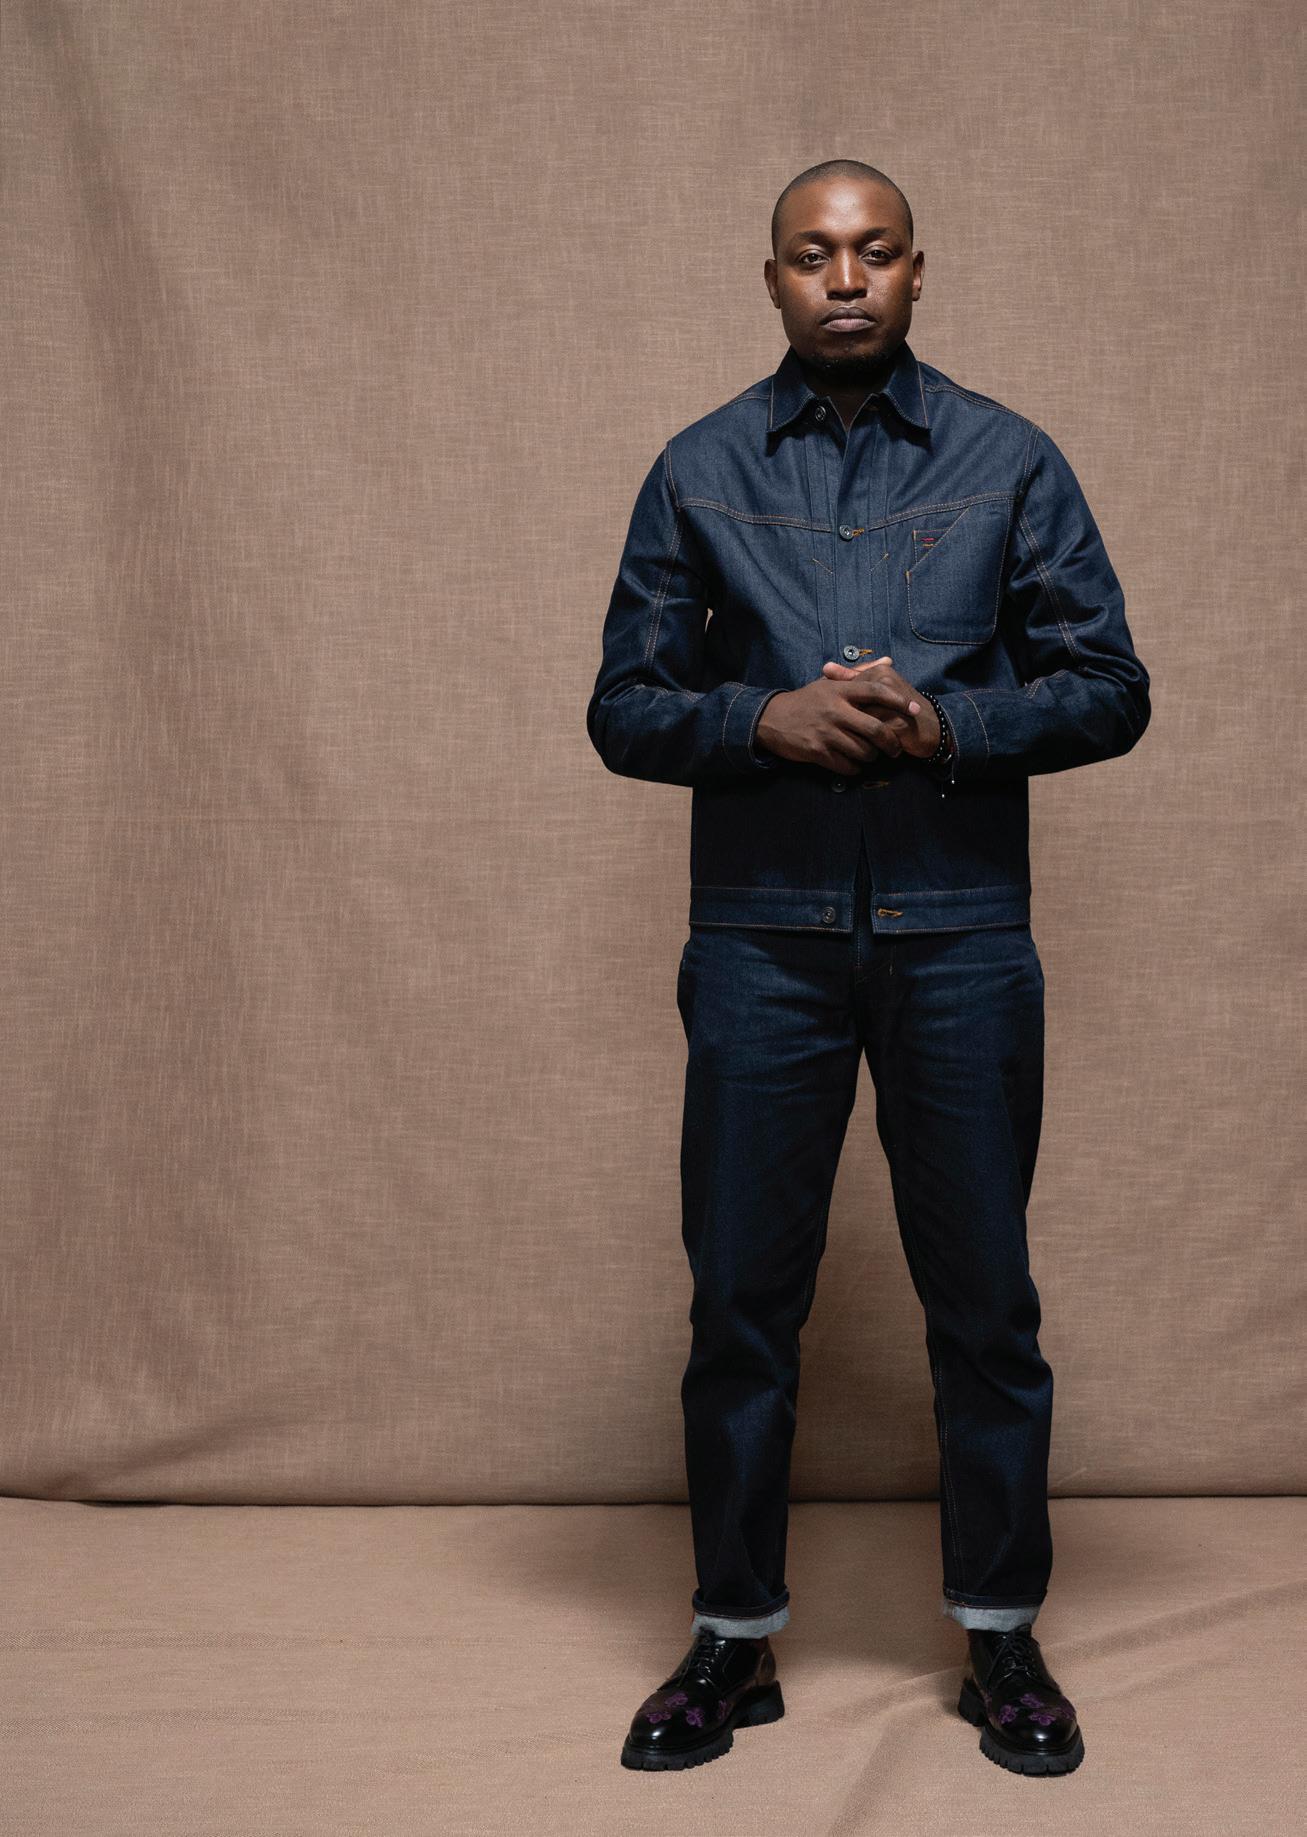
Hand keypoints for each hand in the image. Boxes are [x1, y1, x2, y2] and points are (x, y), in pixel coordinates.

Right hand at [755, 654, 940, 773]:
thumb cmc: (806, 701)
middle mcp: (835, 710)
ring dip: (871, 757)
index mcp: (839, 691)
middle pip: (875, 729)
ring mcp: (826, 732)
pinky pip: (846, 765)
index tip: (914, 709)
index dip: (898, 701)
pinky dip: (855, 768)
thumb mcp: (829, 683)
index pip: (876, 692)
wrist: (771, 719)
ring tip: (871, 755)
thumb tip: (889, 661)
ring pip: (863, 751)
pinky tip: (853, 764)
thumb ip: (860, 674)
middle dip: (892, 743)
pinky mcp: (817, 751)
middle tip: (896, 749)